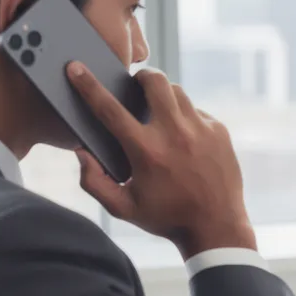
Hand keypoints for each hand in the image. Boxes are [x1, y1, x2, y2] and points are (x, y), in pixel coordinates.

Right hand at [66, 63, 255, 258]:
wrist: (217, 227)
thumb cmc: (166, 218)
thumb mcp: (123, 208)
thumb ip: (94, 182)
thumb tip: (82, 152)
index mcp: (146, 151)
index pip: (109, 108)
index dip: (88, 85)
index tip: (75, 67)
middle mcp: (174, 134)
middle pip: (154, 81)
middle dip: (140, 76)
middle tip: (134, 84)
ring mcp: (200, 129)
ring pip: (177, 91)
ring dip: (163, 95)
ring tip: (158, 112)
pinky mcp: (219, 131)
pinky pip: (196, 110)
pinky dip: (185, 116)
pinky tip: (182, 136)